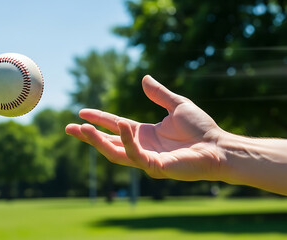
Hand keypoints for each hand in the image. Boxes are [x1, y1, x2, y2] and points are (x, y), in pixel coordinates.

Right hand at [65, 75, 224, 180]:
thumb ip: (159, 94)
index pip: (115, 126)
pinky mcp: (155, 166)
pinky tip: (121, 127)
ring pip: (114, 152)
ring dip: (97, 141)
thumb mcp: (176, 105)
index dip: (98, 119)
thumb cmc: (200, 128)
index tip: (81, 112)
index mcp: (144, 134)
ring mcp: (147, 159)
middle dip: (88, 136)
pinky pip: (135, 154)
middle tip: (68, 128)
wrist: (218, 145)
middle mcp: (142, 147)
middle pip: (108, 142)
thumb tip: (144, 78)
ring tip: (81, 129)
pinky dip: (126, 142)